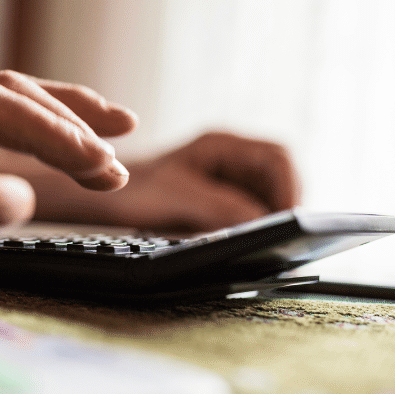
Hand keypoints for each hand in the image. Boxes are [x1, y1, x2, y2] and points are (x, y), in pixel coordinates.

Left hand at [81, 131, 299, 232]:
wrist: (105, 200)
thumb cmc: (132, 189)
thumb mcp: (175, 197)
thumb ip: (218, 205)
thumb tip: (261, 220)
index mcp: (222, 145)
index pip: (277, 157)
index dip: (290, 186)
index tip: (289, 217)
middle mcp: (231, 160)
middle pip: (280, 180)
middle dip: (285, 207)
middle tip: (285, 240)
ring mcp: (229, 183)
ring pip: (270, 201)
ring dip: (273, 221)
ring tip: (271, 247)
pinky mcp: (223, 206)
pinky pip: (252, 217)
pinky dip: (257, 231)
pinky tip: (253, 248)